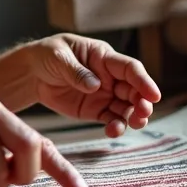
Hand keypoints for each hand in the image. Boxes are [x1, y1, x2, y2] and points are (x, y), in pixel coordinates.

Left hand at [27, 34, 161, 136]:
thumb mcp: (59, 57)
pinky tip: (113, 131)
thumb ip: (76, 71)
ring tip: (130, 125)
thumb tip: (95, 85)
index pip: (130, 69)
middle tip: (143, 113)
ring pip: (127, 108)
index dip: (144, 81)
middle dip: (142, 102)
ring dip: (133, 117)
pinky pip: (111, 120)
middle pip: (134, 90)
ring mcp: (105, 95)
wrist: (32, 73)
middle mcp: (110, 77)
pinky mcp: (96, 110)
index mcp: (104, 57)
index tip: (154, 95)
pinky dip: (115, 126)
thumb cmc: (48, 55)